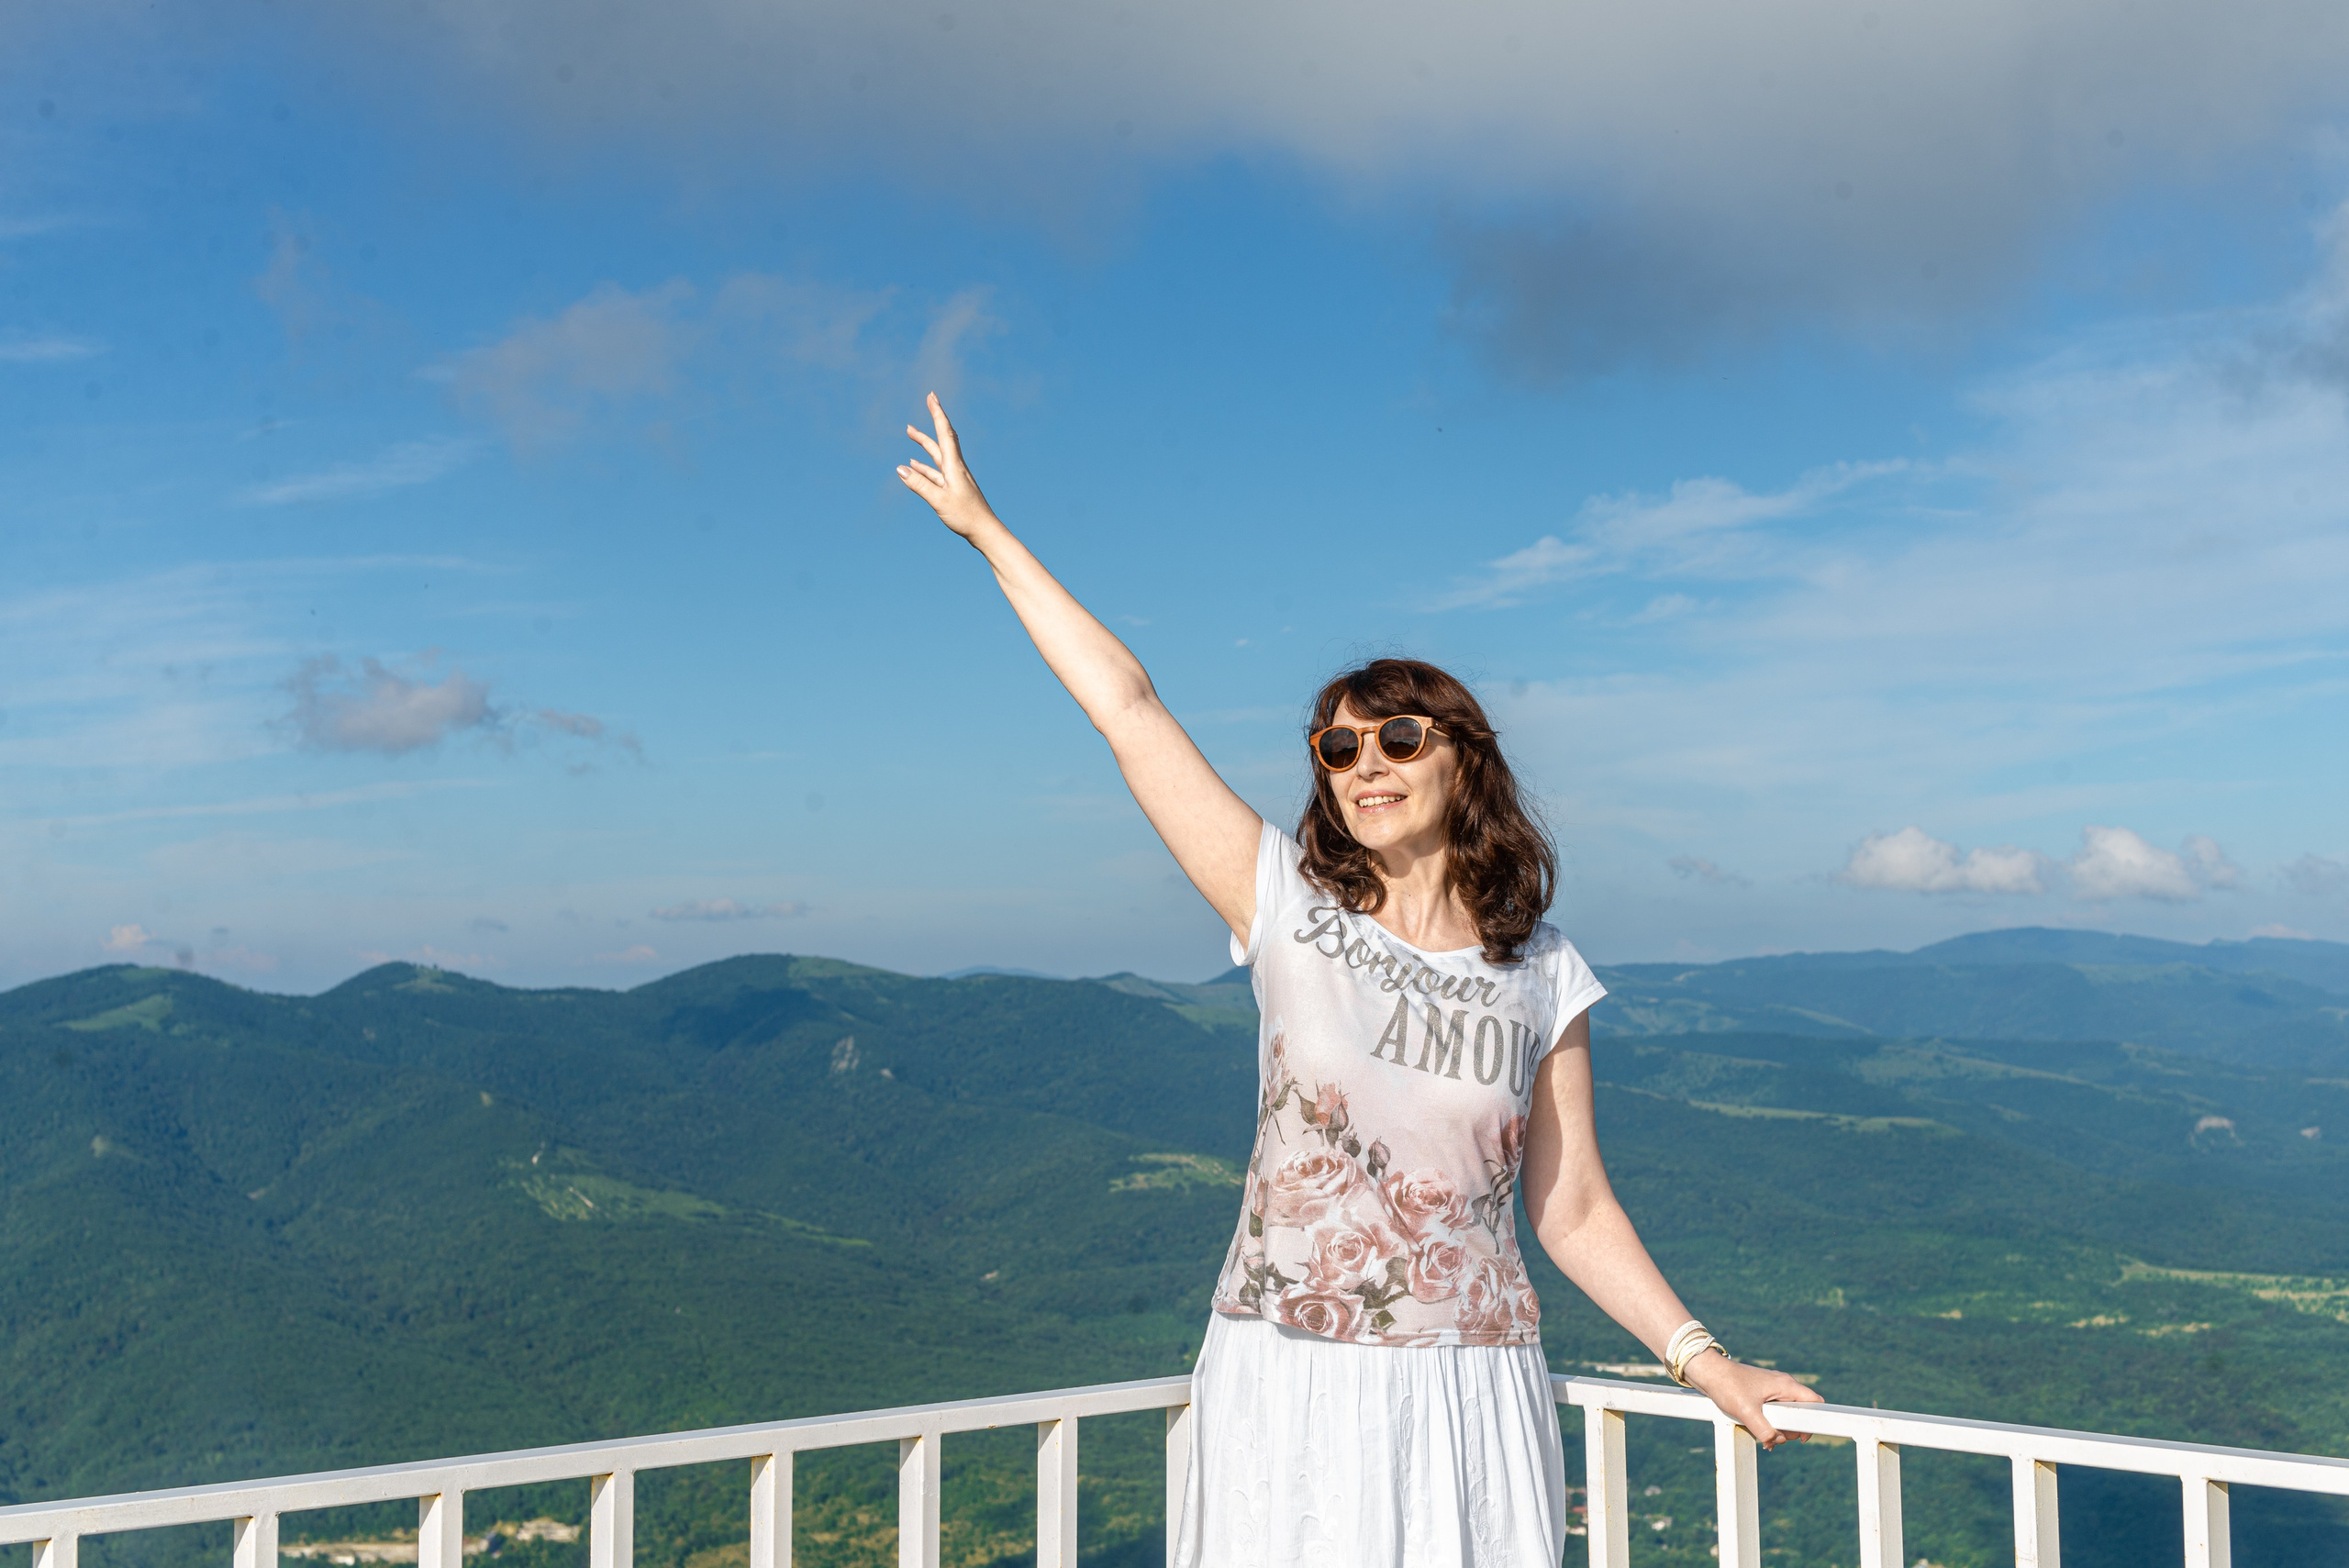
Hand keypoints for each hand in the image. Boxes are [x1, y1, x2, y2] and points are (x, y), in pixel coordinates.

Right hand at [897, 393, 1000, 542]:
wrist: (985, 531)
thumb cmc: (966, 516)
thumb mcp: (939, 500)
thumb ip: (919, 484)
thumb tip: (900, 468)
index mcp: (954, 465)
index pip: (945, 433)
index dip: (938, 413)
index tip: (932, 395)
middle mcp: (956, 467)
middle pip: (942, 438)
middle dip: (934, 419)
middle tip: (928, 401)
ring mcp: (955, 477)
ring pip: (937, 454)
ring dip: (924, 442)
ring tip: (910, 432)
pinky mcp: (954, 487)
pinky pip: (935, 471)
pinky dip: (924, 465)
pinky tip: (913, 465)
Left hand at [1683, 1352, 1824, 1449]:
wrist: (1707, 1373)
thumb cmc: (1727, 1386)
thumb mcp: (1747, 1411)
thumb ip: (1765, 1429)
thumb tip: (1776, 1441)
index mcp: (1785, 1385)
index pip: (1815, 1402)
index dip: (1813, 1422)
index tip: (1800, 1436)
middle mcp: (1782, 1386)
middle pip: (1800, 1413)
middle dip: (1790, 1430)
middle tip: (1775, 1437)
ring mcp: (1772, 1390)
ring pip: (1786, 1415)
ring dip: (1777, 1429)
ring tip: (1764, 1438)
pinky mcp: (1762, 1395)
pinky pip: (1773, 1413)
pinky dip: (1769, 1425)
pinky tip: (1759, 1435)